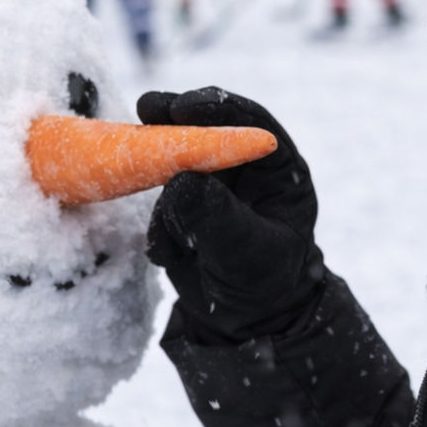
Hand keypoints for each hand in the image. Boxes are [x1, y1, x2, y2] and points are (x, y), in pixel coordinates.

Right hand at [137, 87, 324, 341]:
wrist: (244, 319)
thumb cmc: (265, 282)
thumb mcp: (248, 251)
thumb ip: (217, 216)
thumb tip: (180, 179)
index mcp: (280, 169)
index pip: (251, 123)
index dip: (215, 107)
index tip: (180, 108)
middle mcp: (245, 167)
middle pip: (206, 128)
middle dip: (175, 123)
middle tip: (146, 110)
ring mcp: (211, 183)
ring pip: (176, 163)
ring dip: (165, 192)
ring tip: (173, 239)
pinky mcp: (182, 204)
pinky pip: (159, 201)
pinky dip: (159, 226)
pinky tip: (167, 254)